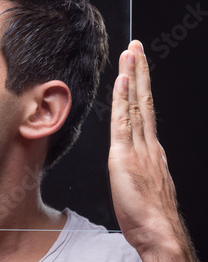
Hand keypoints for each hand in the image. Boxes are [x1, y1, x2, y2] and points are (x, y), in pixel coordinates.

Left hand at [109, 40, 196, 260]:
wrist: (159, 234)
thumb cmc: (150, 215)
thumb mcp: (144, 184)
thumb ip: (140, 165)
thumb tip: (135, 156)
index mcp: (151, 149)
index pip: (145, 110)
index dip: (139, 87)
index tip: (135, 68)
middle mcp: (149, 143)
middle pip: (144, 100)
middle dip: (139, 71)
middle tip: (135, 47)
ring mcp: (140, 147)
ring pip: (136, 104)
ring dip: (132, 76)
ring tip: (130, 52)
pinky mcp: (127, 156)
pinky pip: (124, 121)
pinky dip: (123, 99)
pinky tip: (121, 81)